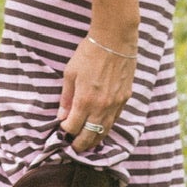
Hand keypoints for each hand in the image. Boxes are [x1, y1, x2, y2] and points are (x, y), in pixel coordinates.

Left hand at [59, 35, 136, 151]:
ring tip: (87, 143)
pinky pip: (115, 120)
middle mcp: (101, 107)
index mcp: (84, 100)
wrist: (115, 40)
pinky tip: (101, 128)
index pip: (73, 127)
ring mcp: (115, 104)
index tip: (62, 129)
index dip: (65, 131)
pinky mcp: (125, 99)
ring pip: (105, 131)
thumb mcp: (70, 73)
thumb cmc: (89, 53)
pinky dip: (107, 127)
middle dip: (80, 144)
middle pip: (90, 136)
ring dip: (95, 140)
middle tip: (74, 147)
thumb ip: (66, 97)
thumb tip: (62, 116)